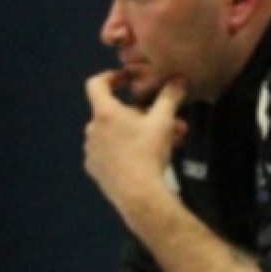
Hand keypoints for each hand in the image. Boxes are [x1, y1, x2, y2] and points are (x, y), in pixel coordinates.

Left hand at [83, 73, 186, 214]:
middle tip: (165, 122)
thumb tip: (179, 80)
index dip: (111, 77)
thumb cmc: (148, 152)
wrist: (138, 194)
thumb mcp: (164, 121)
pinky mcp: (95, 169)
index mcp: (105, 113)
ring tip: (162, 143)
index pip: (96, 84)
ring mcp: (91, 150)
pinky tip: (144, 159)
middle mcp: (92, 129)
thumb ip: (170, 97)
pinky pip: (110, 152)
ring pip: (114, 134)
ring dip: (136, 133)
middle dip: (140, 114)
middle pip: (114, 112)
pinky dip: (125, 150)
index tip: (126, 79)